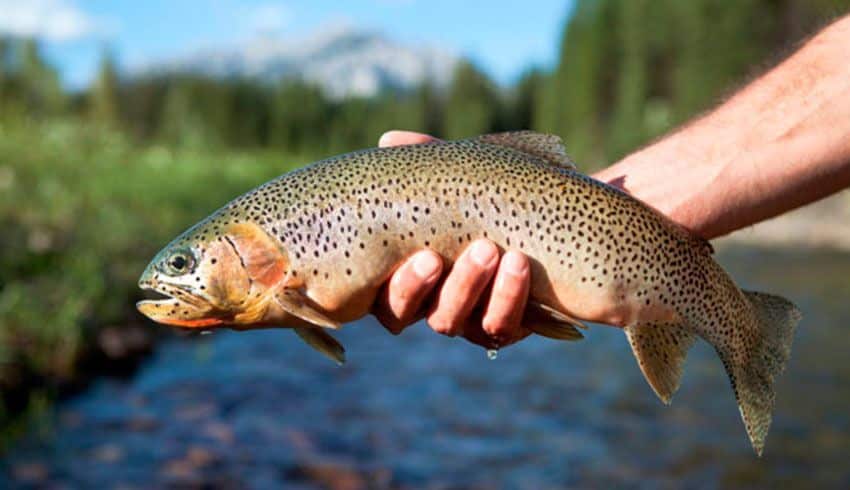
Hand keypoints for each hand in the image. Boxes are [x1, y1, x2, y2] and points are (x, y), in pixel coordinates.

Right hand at [372, 131, 532, 348]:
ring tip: (489, 249)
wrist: (567, 217)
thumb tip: (388, 140)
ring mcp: (467, 318)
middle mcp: (431, 299)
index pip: (379, 293)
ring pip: (448, 322)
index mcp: (409, 270)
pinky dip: (508, 297)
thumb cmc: (507, 195)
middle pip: (401, 314)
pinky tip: (519, 264)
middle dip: (416, 287)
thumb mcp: (471, 175)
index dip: (388, 285)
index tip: (419, 252)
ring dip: (465, 286)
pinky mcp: (508, 327)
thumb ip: (430, 161)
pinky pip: (499, 328)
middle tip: (435, 257)